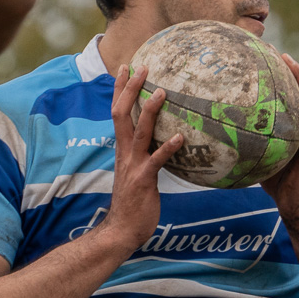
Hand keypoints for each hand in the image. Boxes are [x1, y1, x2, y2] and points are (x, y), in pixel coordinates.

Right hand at [98, 66, 183, 251]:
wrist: (121, 230)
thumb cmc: (134, 203)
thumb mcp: (137, 173)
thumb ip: (145, 155)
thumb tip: (163, 141)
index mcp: (122, 149)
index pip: (118, 113)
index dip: (120, 90)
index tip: (126, 68)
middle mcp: (124, 153)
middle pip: (122, 114)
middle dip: (131, 89)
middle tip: (142, 67)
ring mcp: (133, 165)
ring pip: (139, 131)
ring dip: (150, 111)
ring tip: (163, 92)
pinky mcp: (144, 180)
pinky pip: (157, 160)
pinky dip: (167, 147)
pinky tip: (180, 137)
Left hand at [259, 54, 298, 224]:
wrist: (291, 201)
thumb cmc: (271, 175)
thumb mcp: (256, 150)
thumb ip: (243, 133)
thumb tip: (211, 119)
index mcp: (292, 122)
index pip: (290, 88)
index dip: (283, 68)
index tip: (268, 48)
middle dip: (298, 72)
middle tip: (284, 55)